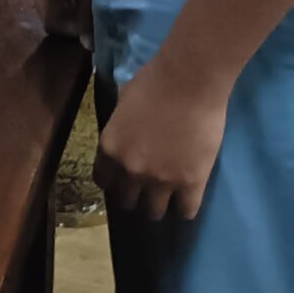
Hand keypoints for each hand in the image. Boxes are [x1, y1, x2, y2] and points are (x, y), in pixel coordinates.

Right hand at [26, 0, 96, 41]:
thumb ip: (89, 16)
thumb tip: (88, 45)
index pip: (50, 22)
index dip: (73, 31)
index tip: (93, 31)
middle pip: (50, 10)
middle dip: (72, 18)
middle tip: (95, 17)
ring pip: (53, 0)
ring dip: (72, 6)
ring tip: (95, 3)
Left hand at [94, 62, 230, 222]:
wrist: (190, 80)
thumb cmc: (155, 81)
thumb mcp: (123, 102)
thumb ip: (120, 126)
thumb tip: (124, 130)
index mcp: (110, 148)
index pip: (103, 181)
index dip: (114, 182)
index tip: (122, 181)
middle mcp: (130, 170)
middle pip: (126, 202)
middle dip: (134, 197)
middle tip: (145, 191)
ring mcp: (160, 180)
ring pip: (154, 212)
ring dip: (158, 207)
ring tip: (167, 200)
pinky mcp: (190, 183)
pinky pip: (187, 211)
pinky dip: (186, 208)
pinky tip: (188, 201)